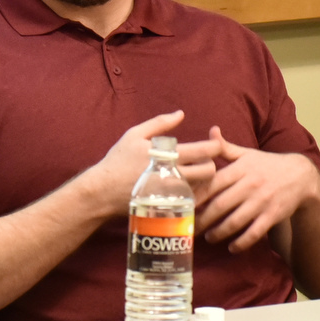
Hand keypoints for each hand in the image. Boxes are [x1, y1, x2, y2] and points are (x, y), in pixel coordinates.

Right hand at [79, 112, 219, 217]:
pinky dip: (193, 193)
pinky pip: (191, 201)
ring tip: (195, 173)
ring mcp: (172, 194)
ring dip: (204, 179)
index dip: (216, 146)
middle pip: (209, 172)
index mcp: (168, 156)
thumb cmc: (118, 161)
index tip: (217, 143)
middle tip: (205, 160)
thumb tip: (180, 114)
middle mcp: (173, 177)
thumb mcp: (134, 135)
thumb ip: (159, 123)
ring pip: (202, 187)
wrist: (103, 191)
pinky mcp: (168, 207)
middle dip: (212, 164)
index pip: (203, 152)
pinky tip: (186, 186)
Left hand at [196, 125, 319, 252]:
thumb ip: (226, 147)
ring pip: (235, 222)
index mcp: (240, 169)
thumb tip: (211, 130)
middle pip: (220, 205)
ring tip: (209, 238)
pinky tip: (232, 248)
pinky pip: (254, 233)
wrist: (301, 176)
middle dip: (202, 219)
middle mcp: (249, 185)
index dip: (196, 196)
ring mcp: (261, 201)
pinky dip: (241, 243)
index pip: (212, 183)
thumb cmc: (267, 165)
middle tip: (190, 227)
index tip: (182, 206)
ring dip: (219, 233)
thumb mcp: (247, 154)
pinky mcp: (272, 215)